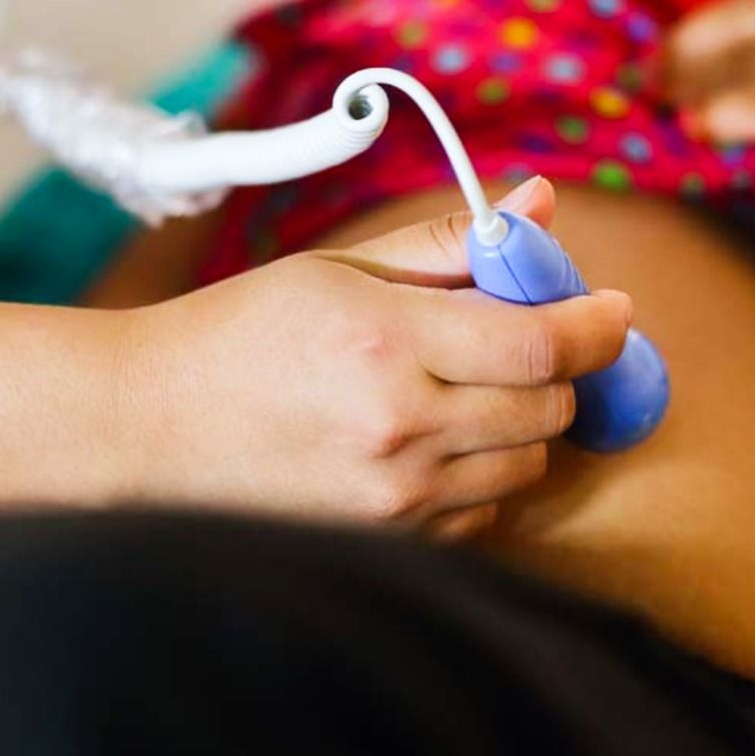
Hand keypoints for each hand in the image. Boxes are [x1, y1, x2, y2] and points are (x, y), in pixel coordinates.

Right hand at [116, 179, 633, 538]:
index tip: (613, 310)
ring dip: (518, 425)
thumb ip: (449, 245)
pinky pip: (482, 515)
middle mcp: (398, 429)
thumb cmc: (237, 337)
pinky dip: (478, 478)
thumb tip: (540, 207)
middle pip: (548, 408)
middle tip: (524, 341)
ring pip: (524, 466)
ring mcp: (393, 500)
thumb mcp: (337, 272)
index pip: (543, 343)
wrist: (140, 434)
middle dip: (555, 369)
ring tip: (458, 394)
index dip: (597, 325)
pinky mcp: (386, 548)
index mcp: (386, 343)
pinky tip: (425, 447)